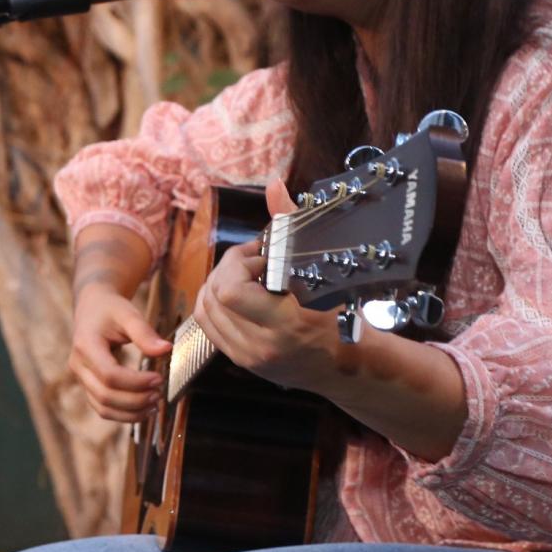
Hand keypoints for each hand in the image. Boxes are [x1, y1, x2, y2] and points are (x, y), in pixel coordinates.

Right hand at [68, 284, 171, 423]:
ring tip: (154, 405)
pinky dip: (123, 414)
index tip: (159, 378)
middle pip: (105, 395)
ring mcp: (81, 378)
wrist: (92, 308)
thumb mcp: (128, 314)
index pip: (109, 374)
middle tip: (159, 393)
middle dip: (135, 400)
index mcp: (85, 345)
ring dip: (130, 412)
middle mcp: (79, 365)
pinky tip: (144, 410)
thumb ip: (145, 333)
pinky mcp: (88, 385)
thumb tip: (166, 350)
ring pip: (102, 407)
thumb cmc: (110, 309)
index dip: (136, 382)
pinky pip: (103, 408)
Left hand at [192, 180, 348, 393]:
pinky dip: (215, 303)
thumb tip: (274, 185)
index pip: (231, 292)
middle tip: (253, 260)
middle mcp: (261, 344)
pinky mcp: (240, 361)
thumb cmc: (343, 317)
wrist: (347, 367)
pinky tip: (235, 292)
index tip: (262, 254)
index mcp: (284, 324)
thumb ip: (293, 227)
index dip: (237, 263)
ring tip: (246, 273)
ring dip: (219, 283)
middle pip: (214, 296)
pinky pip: (208, 325)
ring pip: (204, 310)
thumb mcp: (325, 272)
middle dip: (229, 268)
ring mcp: (247, 356)